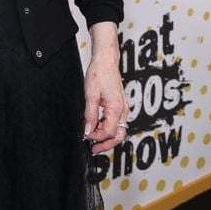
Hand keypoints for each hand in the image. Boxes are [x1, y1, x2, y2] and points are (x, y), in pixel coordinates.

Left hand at [83, 22, 127, 154]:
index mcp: (116, 108)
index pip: (109, 132)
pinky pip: (117, 122)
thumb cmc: (99, 73)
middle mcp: (123, 110)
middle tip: (93, 148)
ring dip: (107, 137)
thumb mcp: (90, 95)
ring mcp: (124, 108)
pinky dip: (108, 128)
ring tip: (94, 138)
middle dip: (106, 144)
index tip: (86, 136)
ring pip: (119, 130)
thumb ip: (90, 115)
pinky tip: (98, 127)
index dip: (97, 137)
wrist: (106, 61)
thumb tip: (88, 131)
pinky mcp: (121, 106)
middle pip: (118, 136)